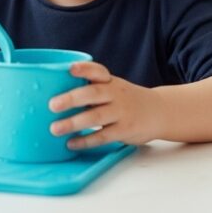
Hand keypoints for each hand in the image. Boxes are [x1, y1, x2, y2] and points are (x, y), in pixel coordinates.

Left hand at [48, 62, 163, 148]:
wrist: (160, 111)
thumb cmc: (127, 99)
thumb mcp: (114, 88)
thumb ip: (91, 89)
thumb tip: (55, 96)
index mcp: (110, 81)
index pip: (98, 71)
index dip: (84, 69)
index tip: (70, 69)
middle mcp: (116, 94)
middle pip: (93, 93)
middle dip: (72, 99)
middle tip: (52, 105)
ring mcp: (122, 112)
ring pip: (96, 117)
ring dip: (74, 123)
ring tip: (55, 129)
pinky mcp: (125, 130)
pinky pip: (103, 136)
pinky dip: (86, 141)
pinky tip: (71, 143)